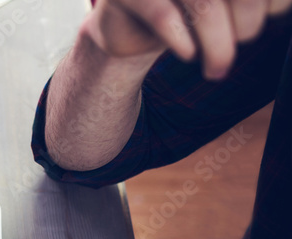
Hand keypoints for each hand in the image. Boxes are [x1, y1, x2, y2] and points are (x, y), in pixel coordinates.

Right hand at [86, 0, 288, 78]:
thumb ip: (251, 3)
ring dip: (218, 44)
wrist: (126, 30)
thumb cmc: (183, 14)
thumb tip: (276, 8)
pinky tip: (188, 55)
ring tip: (218, 69)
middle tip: (242, 44)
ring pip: (203, 3)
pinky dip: (181, 40)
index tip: (271, 15)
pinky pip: (162, 17)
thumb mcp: (224, 4)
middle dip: (248, 24)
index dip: (271, 2)